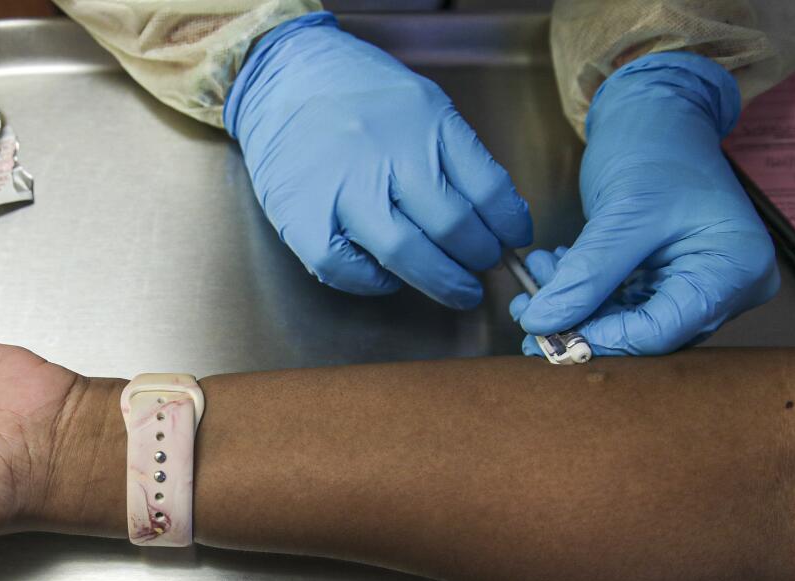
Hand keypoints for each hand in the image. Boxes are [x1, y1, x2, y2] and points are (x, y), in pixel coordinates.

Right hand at [224, 12, 531, 304]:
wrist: (282, 78)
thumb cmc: (356, 94)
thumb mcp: (421, 103)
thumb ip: (455, 154)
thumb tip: (494, 217)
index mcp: (426, 121)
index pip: (488, 188)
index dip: (509, 225)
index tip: (512, 240)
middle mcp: (387, 154)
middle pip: (453, 227)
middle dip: (479, 258)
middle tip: (483, 267)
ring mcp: (342, 188)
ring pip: (404, 253)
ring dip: (441, 281)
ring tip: (456, 288)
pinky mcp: (302, 218)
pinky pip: (345, 270)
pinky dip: (373, 283)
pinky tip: (386, 275)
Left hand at [513, 52, 778, 355]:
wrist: (657, 116)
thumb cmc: (657, 148)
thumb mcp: (622, 212)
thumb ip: (585, 273)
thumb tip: (541, 322)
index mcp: (734, 269)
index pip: (661, 331)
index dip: (600, 336)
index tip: (546, 330)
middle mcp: (724, 286)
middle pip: (643, 333)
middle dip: (580, 320)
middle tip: (528, 309)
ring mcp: (695, 285)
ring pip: (624, 321)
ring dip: (574, 305)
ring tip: (537, 274)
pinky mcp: (666, 280)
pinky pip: (619, 304)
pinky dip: (582, 291)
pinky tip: (552, 270)